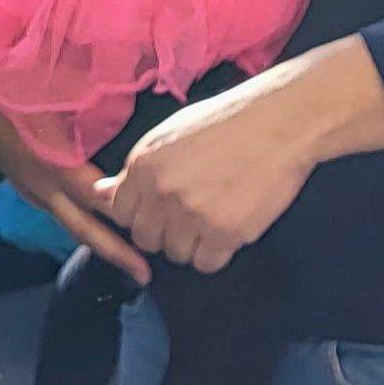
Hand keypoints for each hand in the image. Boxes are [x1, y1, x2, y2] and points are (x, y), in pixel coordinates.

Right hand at [0, 97, 152, 283]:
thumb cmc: (20, 82)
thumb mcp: (61, 96)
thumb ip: (95, 112)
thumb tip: (130, 119)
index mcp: (54, 166)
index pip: (98, 201)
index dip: (127, 219)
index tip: (156, 233)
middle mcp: (40, 184)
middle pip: (83, 227)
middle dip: (115, 252)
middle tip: (144, 275)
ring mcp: (28, 185)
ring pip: (68, 222)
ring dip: (96, 240)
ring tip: (126, 255)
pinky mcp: (21, 180)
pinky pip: (56, 210)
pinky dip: (79, 222)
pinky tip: (95, 224)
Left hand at [101, 75, 321, 271]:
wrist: (283, 122)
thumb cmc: (230, 121)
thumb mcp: (172, 134)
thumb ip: (136, 169)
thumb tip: (100, 193)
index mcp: (144, 163)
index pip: (121, 213)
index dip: (142, 213)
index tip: (162, 207)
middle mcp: (162, 191)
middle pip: (146, 239)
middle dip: (165, 231)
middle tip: (193, 212)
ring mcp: (193, 215)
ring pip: (176, 254)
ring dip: (193, 243)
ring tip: (215, 217)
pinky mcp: (225, 233)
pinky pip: (207, 264)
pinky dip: (217, 252)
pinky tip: (230, 228)